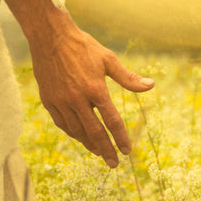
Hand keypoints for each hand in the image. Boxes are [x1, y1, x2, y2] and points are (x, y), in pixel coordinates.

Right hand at [30, 18, 153, 167]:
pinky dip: (73, 133)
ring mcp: (61, 101)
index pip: (112, 121)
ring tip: (99, 152)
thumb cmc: (82, 46)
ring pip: (77, 131)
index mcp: (95, 88)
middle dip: (105, 150)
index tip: (127, 151)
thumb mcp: (108, 59)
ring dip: (89, 144)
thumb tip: (151, 86)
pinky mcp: (49, 100)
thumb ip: (128, 77)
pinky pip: (62, 123)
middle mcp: (77, 98)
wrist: (50, 36)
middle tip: (114, 164)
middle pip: (94, 132)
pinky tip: (80, 137)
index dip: (120, 138)